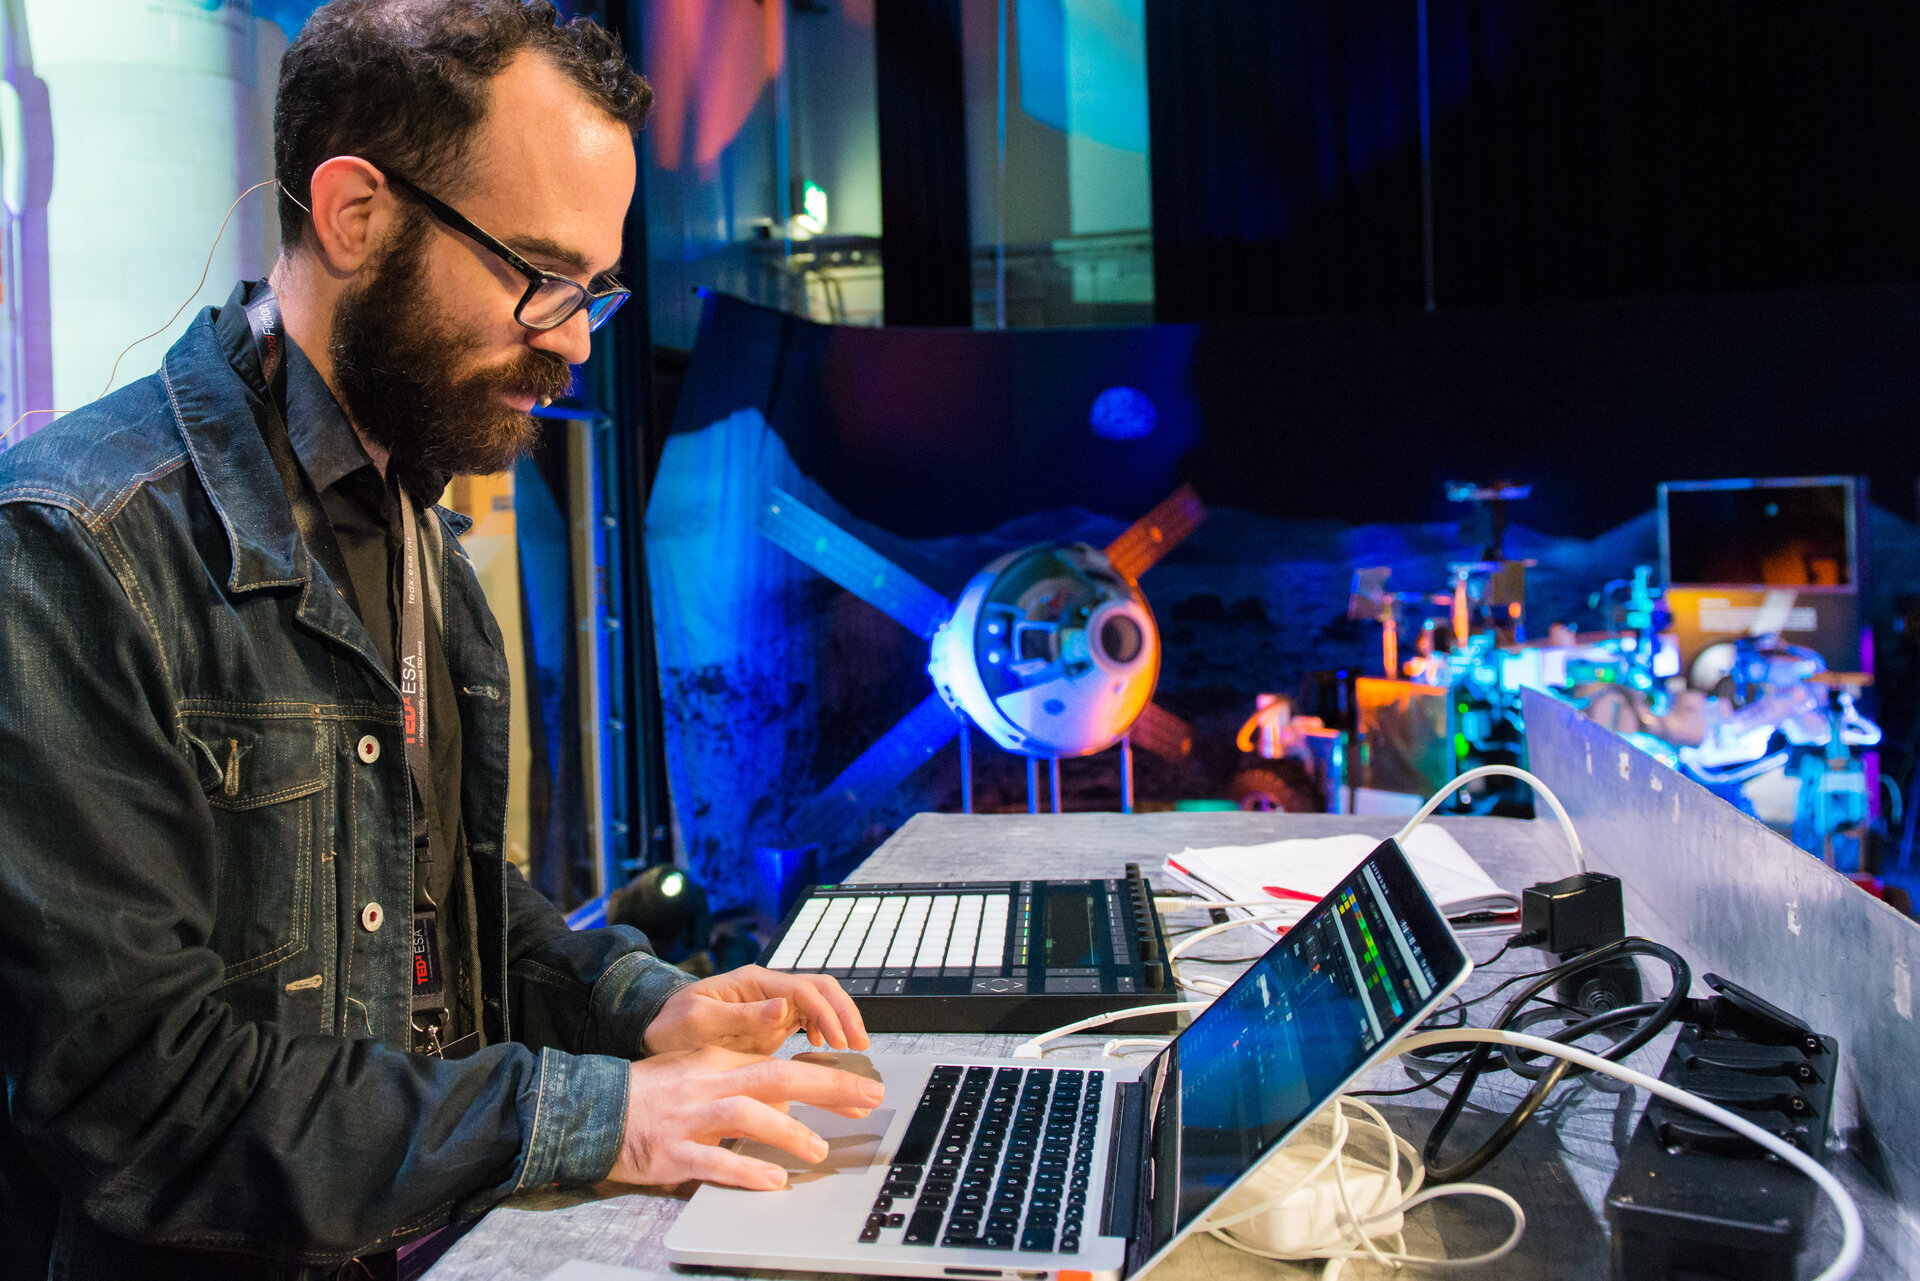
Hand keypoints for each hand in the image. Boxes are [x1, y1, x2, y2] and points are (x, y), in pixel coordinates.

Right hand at [610, 1047, 884, 1188]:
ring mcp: (690, 1117)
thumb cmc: (654, 1095)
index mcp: (719, 1063)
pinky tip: (772, 1182)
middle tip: (868, 1097)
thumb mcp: (702, 1075)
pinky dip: (744, 1170)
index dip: (827, 1076)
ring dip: (787, 1131)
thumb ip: (745, 1084)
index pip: (782, 1064)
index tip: (864, 1088)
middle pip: (775, 1076)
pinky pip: (712, 1160)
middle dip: (827, 1084)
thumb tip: (791, 1102)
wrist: (593, 1109)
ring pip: (745, 1113)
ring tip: (818, 1150)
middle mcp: (709, 1084)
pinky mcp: (672, 1151)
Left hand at [643, 965, 869, 1055]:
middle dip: (845, 1013)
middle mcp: (768, 990)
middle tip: (860, 1044)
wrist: (654, 1030)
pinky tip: (826, 1050)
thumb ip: (740, 1015)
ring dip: (840, 1022)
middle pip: (821, 990)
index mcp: (754, 983)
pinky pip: (807, 1022)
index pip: (804, 990)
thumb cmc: (671, 1024)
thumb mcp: (699, 1021)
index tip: (840, 1040)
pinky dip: (824, 1032)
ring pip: (819, 1005)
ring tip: (853, 1049)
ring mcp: (771, 1007)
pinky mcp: (771, 1025)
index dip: (828, 1013)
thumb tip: (782, 1007)